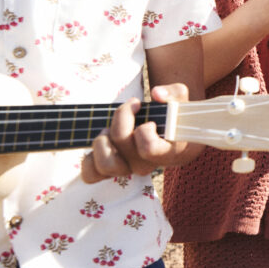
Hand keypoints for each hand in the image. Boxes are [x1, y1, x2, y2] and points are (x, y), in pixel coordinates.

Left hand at [81, 83, 195, 182]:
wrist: (169, 137)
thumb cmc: (173, 117)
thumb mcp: (179, 100)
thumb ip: (174, 93)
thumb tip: (157, 93)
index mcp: (167, 152)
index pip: (149, 148)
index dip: (144, 130)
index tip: (150, 119)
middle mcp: (147, 165)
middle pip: (123, 144)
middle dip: (122, 119)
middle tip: (131, 108)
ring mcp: (128, 169)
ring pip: (106, 164)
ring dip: (103, 141)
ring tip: (110, 128)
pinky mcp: (112, 171)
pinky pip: (90, 174)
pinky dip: (89, 159)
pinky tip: (102, 141)